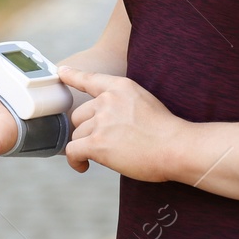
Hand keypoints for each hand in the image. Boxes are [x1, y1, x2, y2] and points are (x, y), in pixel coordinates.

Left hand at [57, 66, 188, 180]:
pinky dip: (75, 160)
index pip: (90, 79)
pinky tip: (84, 166)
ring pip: (77, 134)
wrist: (176, 147)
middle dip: (88, 130)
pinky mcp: (97, 143)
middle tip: (105, 143)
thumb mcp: (144, 102)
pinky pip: (72, 150)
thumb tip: (104, 121)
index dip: (73, 76)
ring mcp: (101, 121)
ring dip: (86, 146)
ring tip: (104, 156)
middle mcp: (107, 100)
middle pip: (79, 115)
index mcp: (120, 87)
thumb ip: (122, 104)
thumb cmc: (166, 132)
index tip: (62, 72)